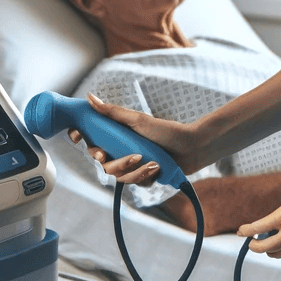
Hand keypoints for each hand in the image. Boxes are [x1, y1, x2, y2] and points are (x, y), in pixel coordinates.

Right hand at [68, 93, 199, 186]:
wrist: (193, 147)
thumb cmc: (167, 130)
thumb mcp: (138, 120)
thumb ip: (113, 112)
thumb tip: (90, 97)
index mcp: (118, 136)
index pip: (94, 143)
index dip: (87, 145)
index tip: (88, 145)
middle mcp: (123, 150)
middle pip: (105, 165)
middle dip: (117, 164)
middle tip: (132, 158)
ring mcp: (134, 165)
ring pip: (120, 177)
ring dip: (135, 172)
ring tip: (153, 164)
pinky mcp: (144, 177)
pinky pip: (136, 184)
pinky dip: (145, 178)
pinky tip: (156, 170)